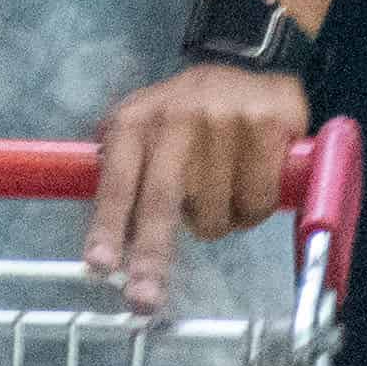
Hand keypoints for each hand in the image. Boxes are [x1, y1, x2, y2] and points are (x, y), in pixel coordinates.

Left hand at [83, 60, 304, 316]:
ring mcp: (222, 120)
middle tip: (143, 300)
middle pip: (160, 203)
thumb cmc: (190, 114)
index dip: (108, 226)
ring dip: (218, 220)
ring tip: (222, 190)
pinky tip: (251, 182)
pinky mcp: (265, 126)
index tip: (101, 265)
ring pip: (214, 212)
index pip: (117, 182)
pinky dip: (253, 208)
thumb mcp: (146, 127)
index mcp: (136, 121)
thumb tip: (103, 244)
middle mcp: (175, 117)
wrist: (251, 65)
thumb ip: (124, 172)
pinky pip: (255, 201)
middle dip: (150, 258)